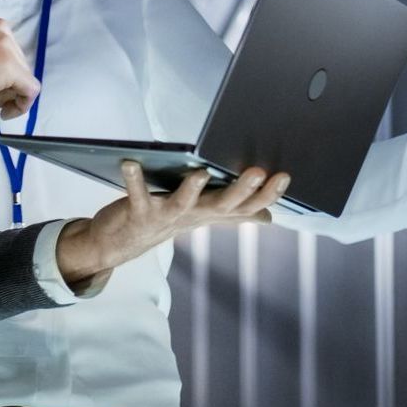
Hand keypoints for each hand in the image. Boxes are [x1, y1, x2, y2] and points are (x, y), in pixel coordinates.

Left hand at [55, 161, 290, 287]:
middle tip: (258, 171)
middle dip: (241, 190)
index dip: (266, 194)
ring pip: (183, 204)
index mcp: (210, 212)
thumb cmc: (165, 220)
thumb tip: (268, 216)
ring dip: (192, 190)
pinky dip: (133, 179)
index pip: (246, 206)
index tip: (284, 176)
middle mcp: (192, 216)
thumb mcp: (203, 215)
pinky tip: (130, 162)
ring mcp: (165, 216)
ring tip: (200, 172)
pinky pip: (136, 194)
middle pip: (222, 206)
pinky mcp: (138, 212)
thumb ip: (235, 212)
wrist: (121, 243)